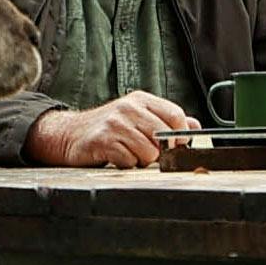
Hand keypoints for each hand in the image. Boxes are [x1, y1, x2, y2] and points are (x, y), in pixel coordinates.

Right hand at [28, 90, 190, 167]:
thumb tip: (195, 126)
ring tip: (129, 154)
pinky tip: (117, 157)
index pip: (176, 115)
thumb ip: (166, 121)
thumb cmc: (108, 128)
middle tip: (146, 152)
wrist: (70, 134)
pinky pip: (129, 160)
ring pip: (149, 152)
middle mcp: (129, 107)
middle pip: (164, 136)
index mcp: (141, 100)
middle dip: (159, 151)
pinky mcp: (103, 140)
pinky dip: (127, 164)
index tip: (175, 145)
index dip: (180, 135)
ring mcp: (115, 123)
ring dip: (142, 160)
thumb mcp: (138, 118)